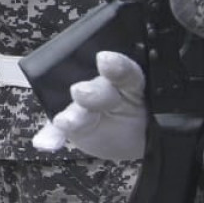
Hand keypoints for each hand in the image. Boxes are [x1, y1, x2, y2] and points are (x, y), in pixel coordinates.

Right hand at [31, 50, 147, 160]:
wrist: (144, 136)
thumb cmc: (149, 111)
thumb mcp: (158, 105)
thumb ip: (144, 91)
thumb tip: (128, 73)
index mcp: (128, 78)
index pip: (125, 69)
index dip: (116, 65)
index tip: (106, 61)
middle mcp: (104, 89)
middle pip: (97, 89)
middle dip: (91, 93)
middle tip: (82, 92)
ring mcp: (86, 107)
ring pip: (79, 109)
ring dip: (72, 116)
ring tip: (67, 121)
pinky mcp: (73, 125)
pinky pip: (59, 129)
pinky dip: (52, 135)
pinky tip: (45, 141)